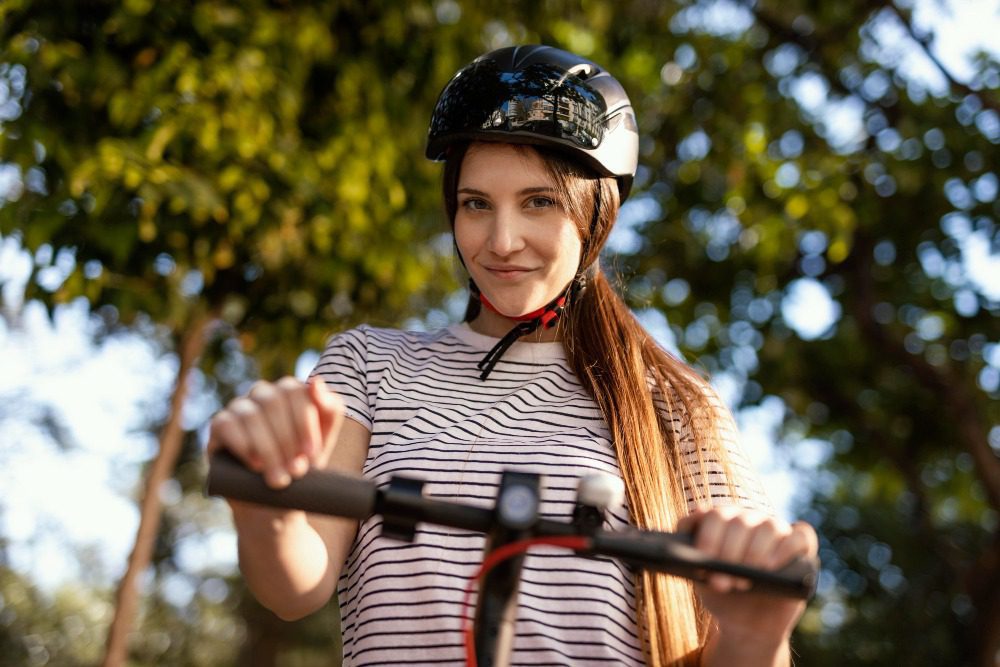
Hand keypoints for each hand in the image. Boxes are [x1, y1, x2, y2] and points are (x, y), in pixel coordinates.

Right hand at [206, 376, 343, 488]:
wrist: (275, 501)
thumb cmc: (302, 464)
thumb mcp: (323, 439)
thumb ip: (329, 409)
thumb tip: (315, 382)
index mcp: (290, 392)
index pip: (294, 391)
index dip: (304, 423)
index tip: (312, 454)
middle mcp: (263, 393)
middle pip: (273, 401)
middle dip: (287, 439)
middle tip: (296, 471)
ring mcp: (239, 407)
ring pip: (251, 415)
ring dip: (268, 449)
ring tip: (279, 479)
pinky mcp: (219, 425)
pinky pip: (227, 424)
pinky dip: (243, 445)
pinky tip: (255, 465)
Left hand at [677, 507, 817, 650]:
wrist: (748, 622)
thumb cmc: (722, 593)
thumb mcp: (700, 578)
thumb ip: (693, 558)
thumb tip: (696, 536)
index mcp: (723, 520)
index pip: (715, 516)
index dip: (709, 537)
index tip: (704, 559)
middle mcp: (750, 519)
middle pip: (740, 522)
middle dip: (730, 552)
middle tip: (724, 581)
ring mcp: (776, 530)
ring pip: (769, 527)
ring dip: (756, 552)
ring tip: (747, 579)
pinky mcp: (801, 546)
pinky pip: (802, 536)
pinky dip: (788, 548)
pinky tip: (773, 566)